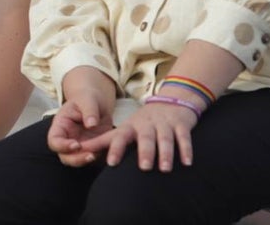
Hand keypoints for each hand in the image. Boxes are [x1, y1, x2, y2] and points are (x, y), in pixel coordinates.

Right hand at [47, 93, 112, 166]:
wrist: (97, 103)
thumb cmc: (87, 98)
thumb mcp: (87, 99)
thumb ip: (89, 110)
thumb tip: (92, 124)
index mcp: (61, 126)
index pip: (54, 141)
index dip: (62, 146)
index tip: (76, 144)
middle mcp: (67, 139)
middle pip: (65, 156)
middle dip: (76, 159)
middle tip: (90, 155)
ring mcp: (79, 146)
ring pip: (78, 161)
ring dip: (87, 161)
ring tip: (98, 155)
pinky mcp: (92, 149)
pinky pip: (93, 159)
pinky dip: (99, 160)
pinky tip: (108, 154)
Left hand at [80, 99, 197, 171]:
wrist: (171, 100)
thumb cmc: (143, 122)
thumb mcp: (124, 128)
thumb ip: (104, 141)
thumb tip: (82, 150)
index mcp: (131, 127)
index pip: (121, 137)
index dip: (115, 149)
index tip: (110, 162)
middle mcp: (147, 125)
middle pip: (146, 138)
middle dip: (145, 152)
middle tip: (144, 167)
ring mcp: (164, 124)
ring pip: (165, 138)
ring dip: (165, 153)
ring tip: (165, 169)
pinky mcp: (180, 125)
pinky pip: (184, 138)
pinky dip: (186, 150)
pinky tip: (187, 163)